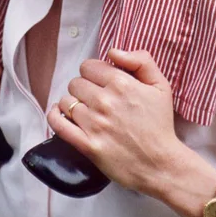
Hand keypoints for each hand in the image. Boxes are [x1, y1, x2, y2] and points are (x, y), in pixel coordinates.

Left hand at [47, 49, 184, 196]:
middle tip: (95, 98)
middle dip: (84, 88)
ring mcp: (93, 124)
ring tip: (85, 110)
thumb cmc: (160, 125)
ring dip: (73, 103)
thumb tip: (113, 51)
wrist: (160, 164)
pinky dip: (54, 116)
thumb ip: (141, 60)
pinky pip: (58, 124)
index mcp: (121, 84)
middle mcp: (104, 101)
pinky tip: (59, 113)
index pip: (88, 66)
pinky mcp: (86, 145)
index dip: (94, 72)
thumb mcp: (160, 85)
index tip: (101, 82)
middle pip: (76, 83)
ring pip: (66, 101)